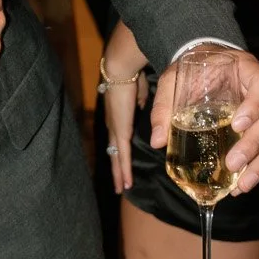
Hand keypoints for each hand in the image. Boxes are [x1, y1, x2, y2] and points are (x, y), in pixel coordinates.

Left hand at [102, 73, 147, 194]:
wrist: (121, 69)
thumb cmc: (131, 76)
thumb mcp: (139, 92)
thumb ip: (140, 102)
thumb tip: (145, 106)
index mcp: (118, 117)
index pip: (118, 139)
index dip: (120, 152)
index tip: (122, 162)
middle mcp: (113, 125)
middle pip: (114, 152)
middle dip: (117, 169)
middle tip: (119, 185)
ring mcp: (115, 129)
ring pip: (116, 158)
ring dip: (119, 174)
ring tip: (122, 189)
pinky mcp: (120, 131)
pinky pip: (122, 155)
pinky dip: (124, 170)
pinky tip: (127, 183)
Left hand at [148, 49, 258, 191]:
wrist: (205, 66)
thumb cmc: (193, 70)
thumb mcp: (174, 80)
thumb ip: (164, 106)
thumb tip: (158, 141)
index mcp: (248, 70)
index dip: (256, 104)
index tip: (237, 123)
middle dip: (254, 144)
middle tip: (232, 164)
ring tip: (242, 186)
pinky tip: (242, 185)